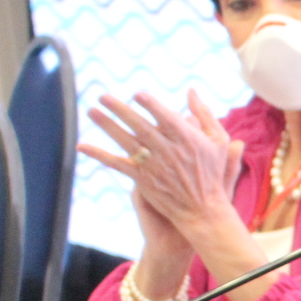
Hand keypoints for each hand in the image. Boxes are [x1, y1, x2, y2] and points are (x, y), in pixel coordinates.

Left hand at [81, 91, 243, 243]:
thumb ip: (204, 114)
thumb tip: (190, 90)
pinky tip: (82, 146)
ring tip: (92, 111)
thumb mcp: (218, 140)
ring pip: (127, 142)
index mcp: (188, 140)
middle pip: (142, 127)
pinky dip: (99, 155)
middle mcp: (169, 151)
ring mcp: (154, 166)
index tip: (138, 94)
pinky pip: (117, 164)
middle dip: (122, 111)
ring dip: (108, 126)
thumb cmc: (212, 171)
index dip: (152, 106)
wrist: (203, 209)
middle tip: (103, 96)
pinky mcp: (143, 179)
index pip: (166, 118)